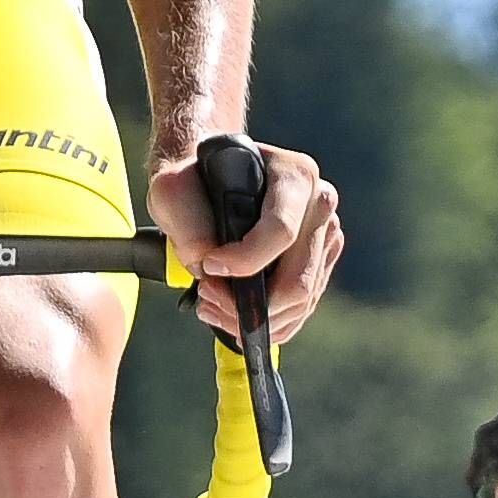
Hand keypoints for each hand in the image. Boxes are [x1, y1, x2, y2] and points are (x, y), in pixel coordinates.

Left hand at [147, 132, 347, 344]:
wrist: (205, 183)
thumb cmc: (192, 180)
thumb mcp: (174, 188)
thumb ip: (187, 223)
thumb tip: (205, 263)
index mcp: (294, 174)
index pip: (281, 230)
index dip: (245, 260)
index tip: (209, 267)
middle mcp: (319, 205)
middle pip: (298, 280)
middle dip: (250, 305)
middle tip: (208, 298)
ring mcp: (323, 238)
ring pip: (301, 302)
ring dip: (254, 318)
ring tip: (212, 306)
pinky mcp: (318, 265)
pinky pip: (300, 310)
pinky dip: (267, 322)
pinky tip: (231, 315)